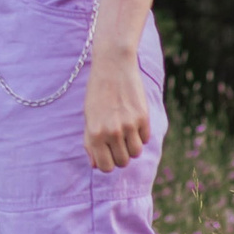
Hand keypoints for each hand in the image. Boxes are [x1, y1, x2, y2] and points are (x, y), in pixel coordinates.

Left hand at [81, 53, 149, 172]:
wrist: (113, 67)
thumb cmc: (97, 93)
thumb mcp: (88, 117)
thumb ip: (90, 142)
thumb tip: (95, 165)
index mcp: (94, 134)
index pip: (105, 167)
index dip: (108, 163)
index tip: (108, 154)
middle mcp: (111, 132)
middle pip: (123, 162)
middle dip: (121, 155)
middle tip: (117, 142)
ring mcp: (128, 125)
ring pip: (136, 153)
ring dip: (132, 146)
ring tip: (126, 132)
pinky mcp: (143, 118)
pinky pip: (145, 139)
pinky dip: (141, 134)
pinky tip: (133, 121)